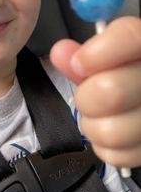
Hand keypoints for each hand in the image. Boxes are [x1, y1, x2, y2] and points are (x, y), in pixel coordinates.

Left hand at [50, 16, 140, 168]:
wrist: (129, 101)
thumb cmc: (113, 74)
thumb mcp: (98, 57)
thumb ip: (80, 54)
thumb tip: (60, 53)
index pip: (130, 36)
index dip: (98, 52)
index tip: (79, 63)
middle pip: (112, 91)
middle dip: (86, 96)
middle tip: (88, 93)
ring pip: (112, 132)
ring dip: (93, 124)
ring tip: (98, 114)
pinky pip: (118, 155)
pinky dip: (104, 146)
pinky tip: (109, 128)